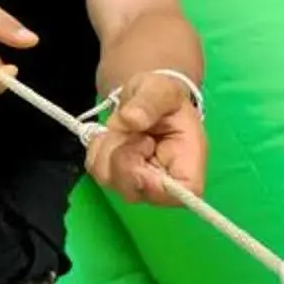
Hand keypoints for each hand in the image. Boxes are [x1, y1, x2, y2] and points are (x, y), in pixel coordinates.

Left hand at [88, 75, 208, 203]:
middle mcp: (164, 180)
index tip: (143, 149)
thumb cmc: (162, 96)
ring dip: (107, 149)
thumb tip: (132, 119)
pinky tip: (111, 134)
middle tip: (130, 130)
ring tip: (123, 129)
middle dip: (122, 155)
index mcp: (188, 161)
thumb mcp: (161, 89)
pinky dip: (97, 148)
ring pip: (110, 180)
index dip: (156, 183)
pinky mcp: (116, 177)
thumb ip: (149, 102)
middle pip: (136, 191)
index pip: (184, 194)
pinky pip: (96, 169)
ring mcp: (138, 182)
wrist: (144, 98)